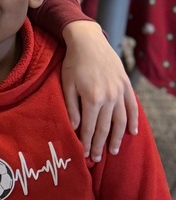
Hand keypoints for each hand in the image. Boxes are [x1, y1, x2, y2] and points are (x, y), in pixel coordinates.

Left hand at [60, 20, 138, 160]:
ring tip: (113, 151)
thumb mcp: (66, 85)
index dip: (87, 143)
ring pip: (121, 120)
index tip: (84, 155)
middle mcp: (109, 97)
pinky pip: (132, 106)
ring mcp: (120, 91)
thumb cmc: (73, 63)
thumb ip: (71, 108)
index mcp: (92, 98)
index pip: (90, 127)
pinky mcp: (126, 85)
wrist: (89, 41)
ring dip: (118, 138)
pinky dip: (133, 120)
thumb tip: (74, 128)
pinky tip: (132, 132)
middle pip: (106, 127)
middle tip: (95, 158)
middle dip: (100, 145)